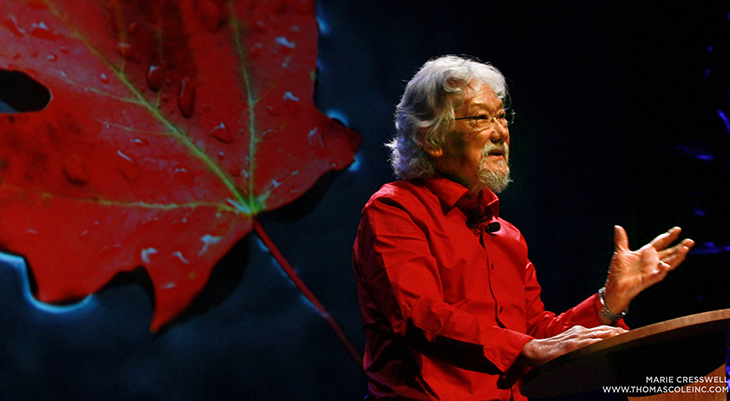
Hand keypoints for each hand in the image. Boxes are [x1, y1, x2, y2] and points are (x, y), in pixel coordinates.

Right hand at [497, 325, 626, 387]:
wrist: (535, 350)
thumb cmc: (550, 351)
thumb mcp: (567, 344)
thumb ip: (580, 346)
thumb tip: (593, 351)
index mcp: (579, 332)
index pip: (600, 330)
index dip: (615, 331)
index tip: (627, 334)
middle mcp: (579, 332)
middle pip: (603, 330)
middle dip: (619, 332)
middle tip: (633, 335)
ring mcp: (576, 338)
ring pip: (600, 335)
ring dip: (614, 336)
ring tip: (626, 337)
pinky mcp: (572, 346)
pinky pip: (590, 343)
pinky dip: (601, 343)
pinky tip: (609, 344)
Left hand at [603, 226, 693, 315]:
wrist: (615, 286)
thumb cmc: (619, 271)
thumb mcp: (621, 252)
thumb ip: (621, 240)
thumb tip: (618, 226)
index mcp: (647, 253)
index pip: (661, 242)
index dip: (669, 236)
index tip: (678, 229)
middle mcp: (652, 261)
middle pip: (670, 252)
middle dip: (680, 247)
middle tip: (690, 241)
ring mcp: (652, 270)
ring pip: (669, 263)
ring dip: (677, 257)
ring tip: (685, 249)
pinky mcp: (649, 279)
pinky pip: (658, 274)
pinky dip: (662, 270)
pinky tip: (666, 265)